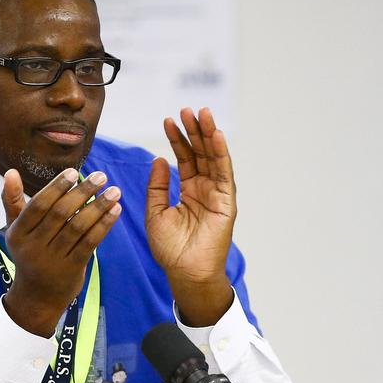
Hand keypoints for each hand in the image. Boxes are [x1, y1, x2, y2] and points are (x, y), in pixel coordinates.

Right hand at [1, 168, 121, 336]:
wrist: (37, 298)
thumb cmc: (28, 254)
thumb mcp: (16, 231)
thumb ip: (13, 201)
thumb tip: (10, 172)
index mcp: (18, 233)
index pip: (39, 205)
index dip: (56, 187)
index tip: (74, 172)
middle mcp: (33, 247)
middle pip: (60, 213)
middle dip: (83, 192)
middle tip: (101, 176)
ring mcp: (53, 260)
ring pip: (78, 227)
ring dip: (99, 207)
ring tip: (114, 191)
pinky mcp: (71, 270)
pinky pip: (90, 243)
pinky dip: (104, 225)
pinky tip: (116, 210)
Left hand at [146, 107, 234, 325]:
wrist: (184, 272)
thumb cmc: (171, 249)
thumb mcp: (156, 212)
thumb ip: (158, 186)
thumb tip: (158, 160)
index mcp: (189, 190)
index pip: (184, 158)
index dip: (178, 139)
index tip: (169, 120)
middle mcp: (204, 189)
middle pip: (201, 153)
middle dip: (195, 131)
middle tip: (187, 109)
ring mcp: (217, 194)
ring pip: (214, 158)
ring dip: (209, 135)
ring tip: (202, 114)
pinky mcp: (226, 202)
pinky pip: (224, 173)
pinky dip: (221, 154)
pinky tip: (216, 136)